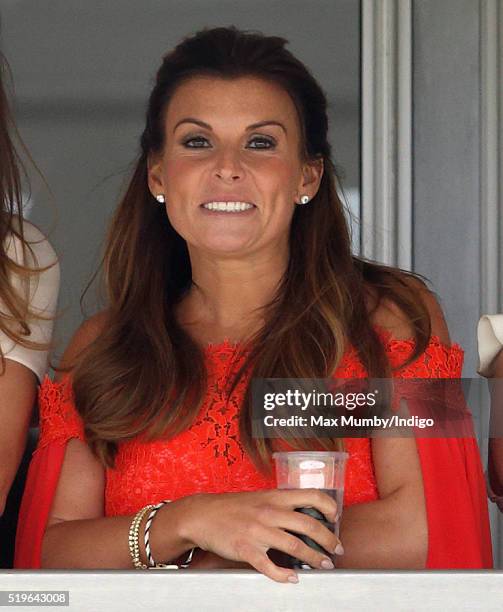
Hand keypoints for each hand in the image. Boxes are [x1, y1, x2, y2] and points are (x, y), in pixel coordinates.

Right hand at [178, 488, 341, 582]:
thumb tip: (305, 513)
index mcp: (275, 497)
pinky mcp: (246, 549)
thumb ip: (281, 504)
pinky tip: (292, 578)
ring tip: (323, 565)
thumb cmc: (233, 507)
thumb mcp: (260, 497)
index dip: (329, 506)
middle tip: (336, 549)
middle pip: (309, 525)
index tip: (336, 518)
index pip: (311, 495)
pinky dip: (284, 575)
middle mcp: (269, 512)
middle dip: (329, 540)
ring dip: (314, 558)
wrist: (203, 515)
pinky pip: (270, 566)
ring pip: (295, 546)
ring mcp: (258, 531)